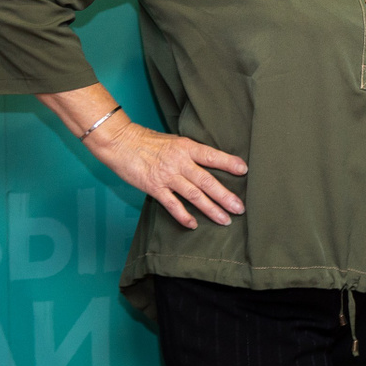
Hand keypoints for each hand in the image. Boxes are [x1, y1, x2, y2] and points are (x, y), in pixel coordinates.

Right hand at [86, 120, 246, 229]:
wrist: (120, 142)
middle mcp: (180, 162)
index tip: (244, 170)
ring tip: (225, 220)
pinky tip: (193, 225)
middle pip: (207, 181)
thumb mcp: (174, 141)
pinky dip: (183, 216)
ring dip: (211, 209)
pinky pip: (172, 205)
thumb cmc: (147, 140)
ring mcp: (167, 176)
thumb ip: (190, 153)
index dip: (228, 163)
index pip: (212, 156)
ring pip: (194, 195)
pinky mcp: (154, 188)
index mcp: (186, 147)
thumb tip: (209, 164)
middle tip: (240, 208)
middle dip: (225, 196)